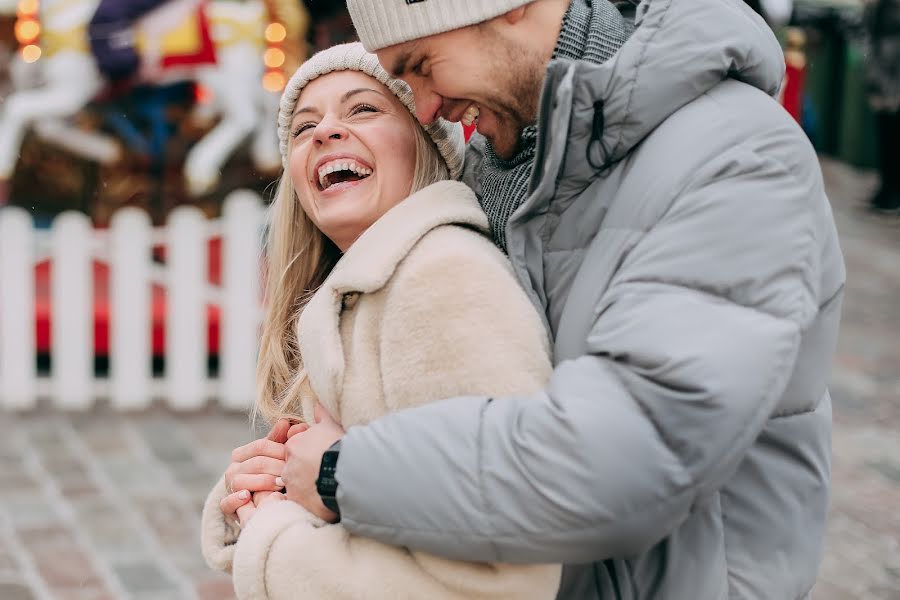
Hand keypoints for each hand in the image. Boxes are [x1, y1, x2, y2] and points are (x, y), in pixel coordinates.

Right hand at [220, 419, 307, 525]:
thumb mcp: (275, 457)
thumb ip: (280, 440)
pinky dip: (235, 499)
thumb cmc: (271, 475)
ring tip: (280, 485)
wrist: (260, 503)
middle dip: (277, 468)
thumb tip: (285, 422)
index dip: (280, 450)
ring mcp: (229, 486)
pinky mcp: (227, 506)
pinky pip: (226, 503)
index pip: (261, 446)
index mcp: (242, 454)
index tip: (295, 457)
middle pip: (256, 463)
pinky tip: (247, 496)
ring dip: (263, 483)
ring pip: (242, 481)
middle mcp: (232, 469)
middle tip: (292, 474)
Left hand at [282, 403, 344, 522]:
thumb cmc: (338, 445)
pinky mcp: (298, 503)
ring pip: (297, 487)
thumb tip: (317, 402)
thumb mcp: (331, 424)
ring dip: (307, 487)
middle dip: (306, 471)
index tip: (321, 455)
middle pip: (294, 469)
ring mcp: (292, 486)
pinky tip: (323, 500)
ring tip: (325, 487)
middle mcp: (288, 466)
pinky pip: (301, 503)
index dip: (308, 452)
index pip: (295, 449)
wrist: (346, 471)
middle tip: (323, 471)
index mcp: (293, 446)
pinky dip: (310, 502)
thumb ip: (322, 413)